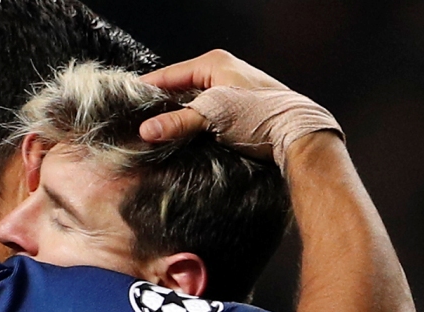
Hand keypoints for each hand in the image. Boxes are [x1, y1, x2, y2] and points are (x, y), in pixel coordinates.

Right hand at [138, 50, 286, 143]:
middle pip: (181, 87)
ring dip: (178, 117)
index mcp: (214, 63)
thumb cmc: (259, 116)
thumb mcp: (213, 115)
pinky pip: (206, 114)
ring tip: (157, 131)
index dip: (147, 88)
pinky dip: (194, 124)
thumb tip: (146, 130)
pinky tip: (184, 137)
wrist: (297, 132)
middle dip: (161, 104)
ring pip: (194, 102)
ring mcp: (231, 90)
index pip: (170, 73)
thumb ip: (178, 122)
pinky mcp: (238, 110)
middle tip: (139, 120)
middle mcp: (222, 72)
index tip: (126, 100)